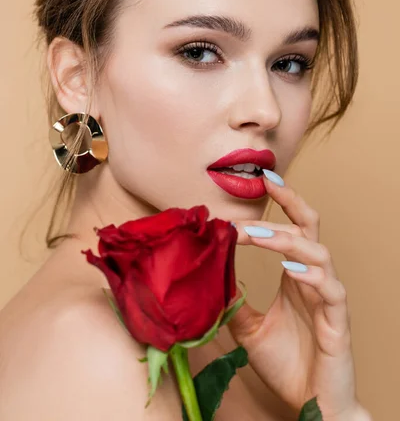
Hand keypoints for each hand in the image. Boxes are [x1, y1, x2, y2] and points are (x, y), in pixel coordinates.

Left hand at [226, 174, 364, 418]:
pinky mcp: (338, 322)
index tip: (261, 183)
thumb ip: (234, 302)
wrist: (311, 407)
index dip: (281, 205)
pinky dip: (312, 276)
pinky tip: (290, 271)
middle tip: (267, 184)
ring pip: (319, 254)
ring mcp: (328, 299)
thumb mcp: (249, 329)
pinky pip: (332, 290)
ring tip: (258, 236)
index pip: (293, 229)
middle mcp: (313, 280)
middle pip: (311, 228)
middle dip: (290, 203)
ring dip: (288, 240)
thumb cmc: (287, 365)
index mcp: (295, 277)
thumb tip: (209, 279)